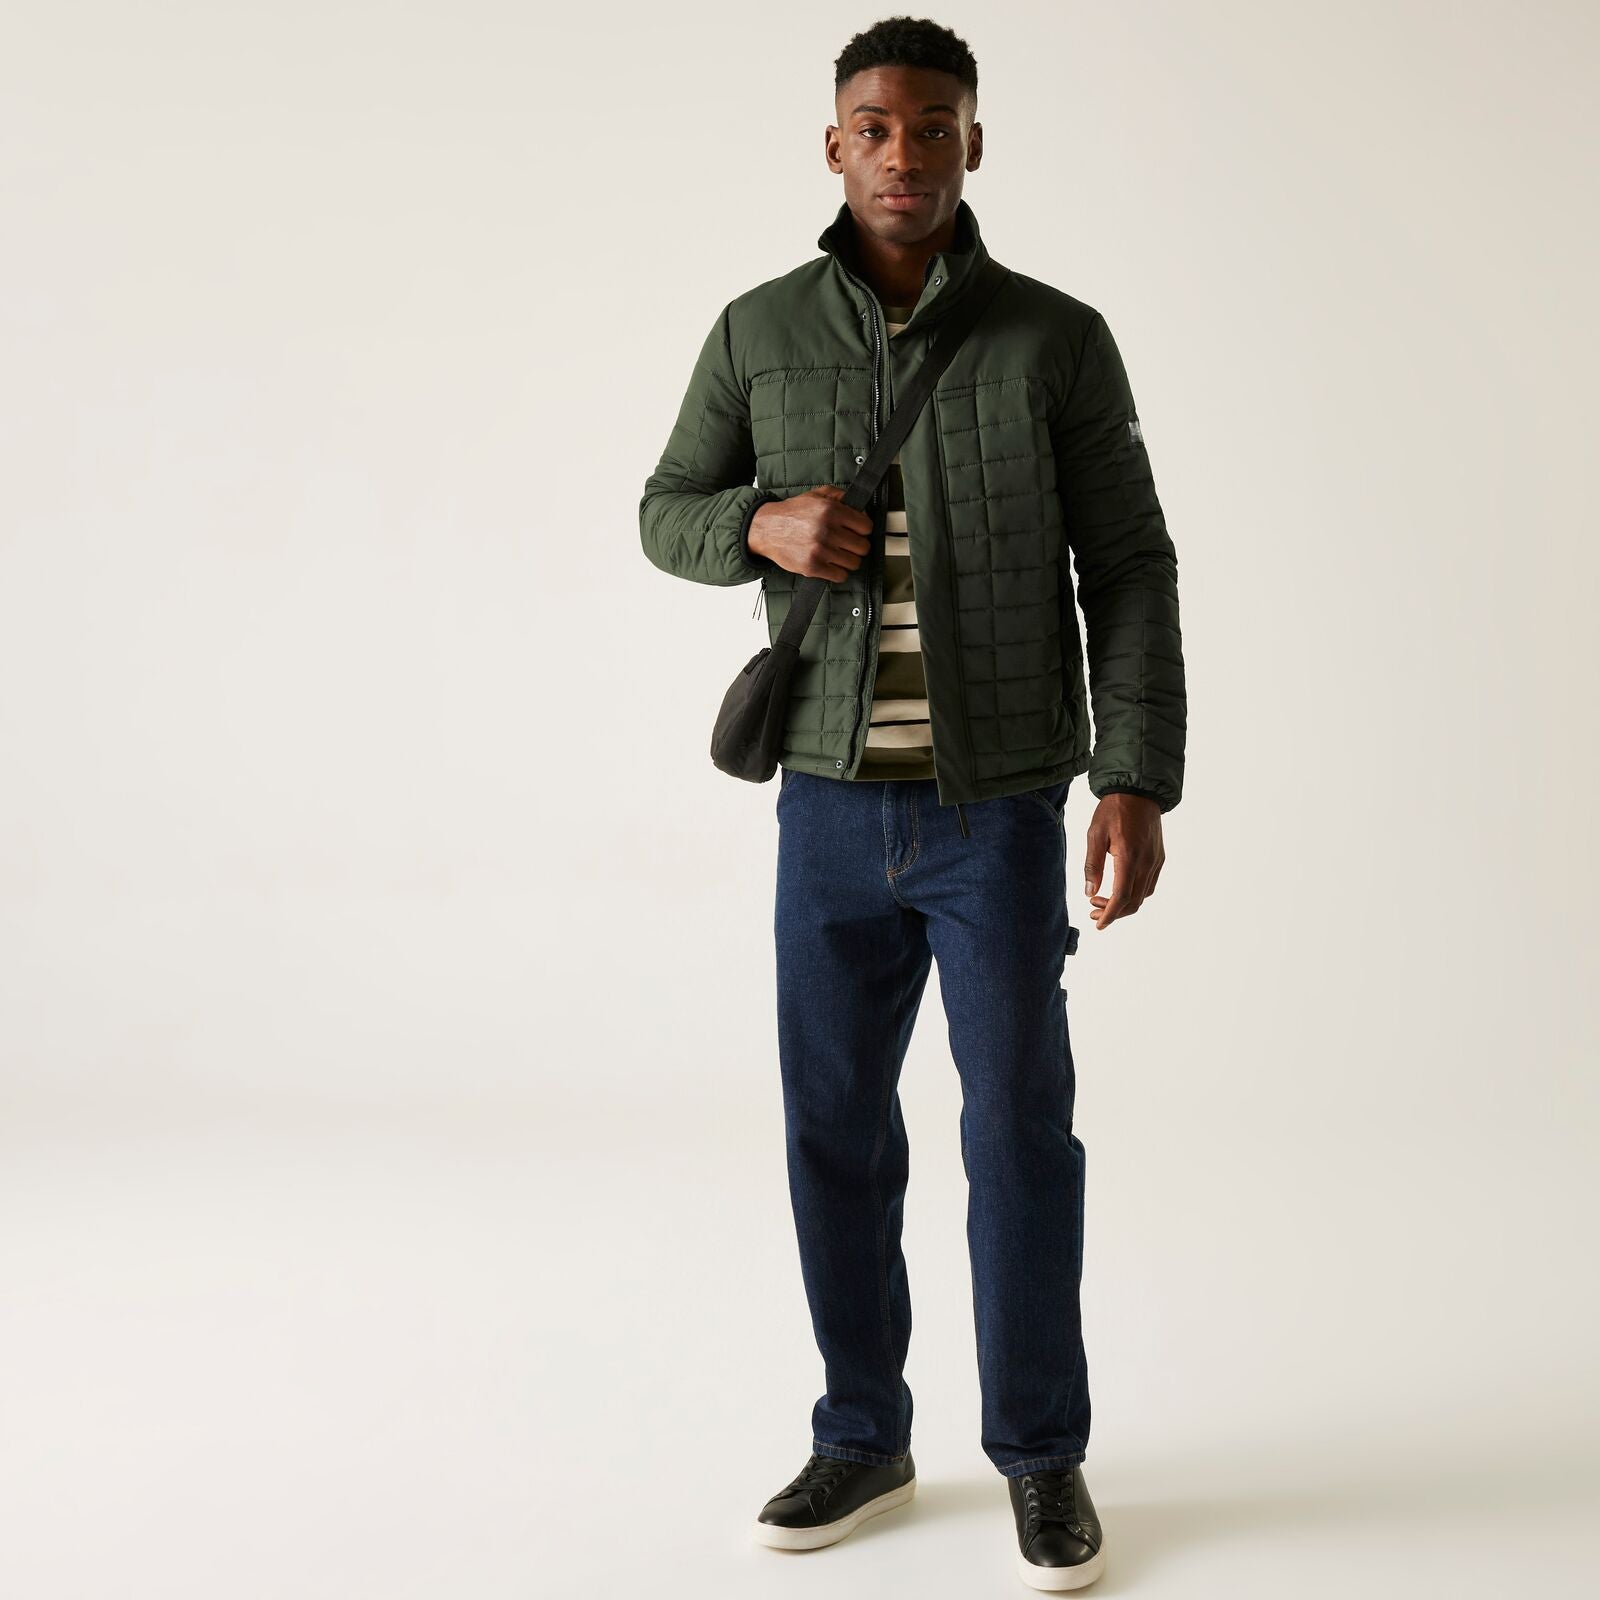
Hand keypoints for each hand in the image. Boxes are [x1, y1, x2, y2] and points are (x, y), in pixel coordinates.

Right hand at [748, 485, 872, 580]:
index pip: (866, 527)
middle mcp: (827, 529)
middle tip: (847, 545)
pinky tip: (831, 565)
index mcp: (831, 510)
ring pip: (854, 563)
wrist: (766, 528)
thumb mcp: (816, 494)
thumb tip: (861, 507)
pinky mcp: (812, 567)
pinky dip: (838, 572)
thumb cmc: (793, 513)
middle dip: (857, 546)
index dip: (862, 530)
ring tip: (838, 555)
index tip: (856, 532)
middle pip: (863, 547)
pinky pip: (840, 576)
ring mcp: (820, 550)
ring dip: (848, 560)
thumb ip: (840, 495)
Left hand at [1083, 793, 1164, 929]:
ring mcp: (1156, 861)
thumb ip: (1093, 865)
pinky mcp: (1159, 858)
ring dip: (1124, 904)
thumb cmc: (1113, 810)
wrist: (1139, 791)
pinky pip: (1149, 884)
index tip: (1098, 923)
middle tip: (1094, 911)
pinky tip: (1120, 888)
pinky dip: (1135, 893)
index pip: (1121, 897)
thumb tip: (1090, 892)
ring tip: (1102, 900)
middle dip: (1114, 912)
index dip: (1110, 914)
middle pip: (1134, 901)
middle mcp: (1146, 862)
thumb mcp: (1095, 835)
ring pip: (1143, 895)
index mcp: (1129, 857)